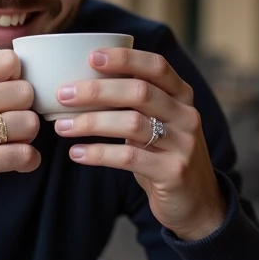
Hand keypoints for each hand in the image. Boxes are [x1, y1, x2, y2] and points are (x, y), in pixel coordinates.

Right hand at [0, 49, 40, 216]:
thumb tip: (21, 73)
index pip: (8, 60)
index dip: (18, 78)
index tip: (10, 95)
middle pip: (25, 92)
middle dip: (25, 109)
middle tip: (13, 123)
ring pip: (29, 123)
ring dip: (28, 137)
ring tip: (13, 143)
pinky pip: (25, 155)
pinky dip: (29, 161)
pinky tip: (18, 162)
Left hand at [53, 48, 226, 239]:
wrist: (198, 202)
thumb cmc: (164, 154)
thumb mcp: (158, 122)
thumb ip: (135, 103)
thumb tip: (81, 83)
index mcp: (181, 95)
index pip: (156, 66)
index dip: (125, 58)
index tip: (91, 57)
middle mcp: (186, 115)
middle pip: (139, 92)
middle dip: (97, 90)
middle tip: (62, 94)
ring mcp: (183, 144)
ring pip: (132, 123)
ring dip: (91, 123)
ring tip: (61, 127)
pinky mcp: (173, 172)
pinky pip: (128, 157)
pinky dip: (98, 153)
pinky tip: (77, 153)